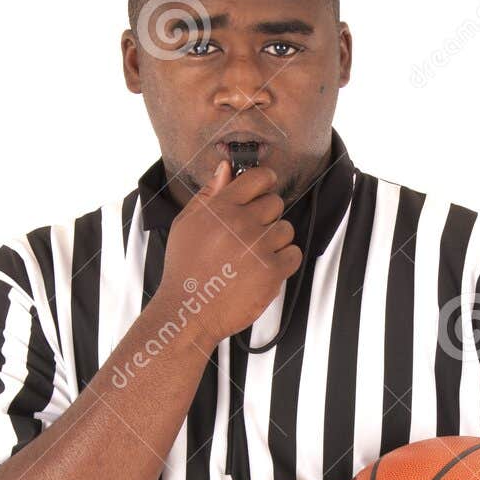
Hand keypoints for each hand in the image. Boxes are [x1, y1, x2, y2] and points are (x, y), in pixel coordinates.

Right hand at [160, 158, 301, 345]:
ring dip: (275, 240)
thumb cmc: (185, 270)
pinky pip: (294, 254)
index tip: (265, 188)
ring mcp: (258, 247)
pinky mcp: (272, 271)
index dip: (265, 181)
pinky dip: (284, 261)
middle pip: (275, 203)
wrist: (188, 310)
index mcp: (220, 208)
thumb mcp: (187, 224)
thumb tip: (226, 170)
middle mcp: (240, 224)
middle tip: (250, 234)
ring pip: (286, 229)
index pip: (258, 178)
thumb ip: (209, 194)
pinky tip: (264, 267)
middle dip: (266, 216)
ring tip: (254, 255)